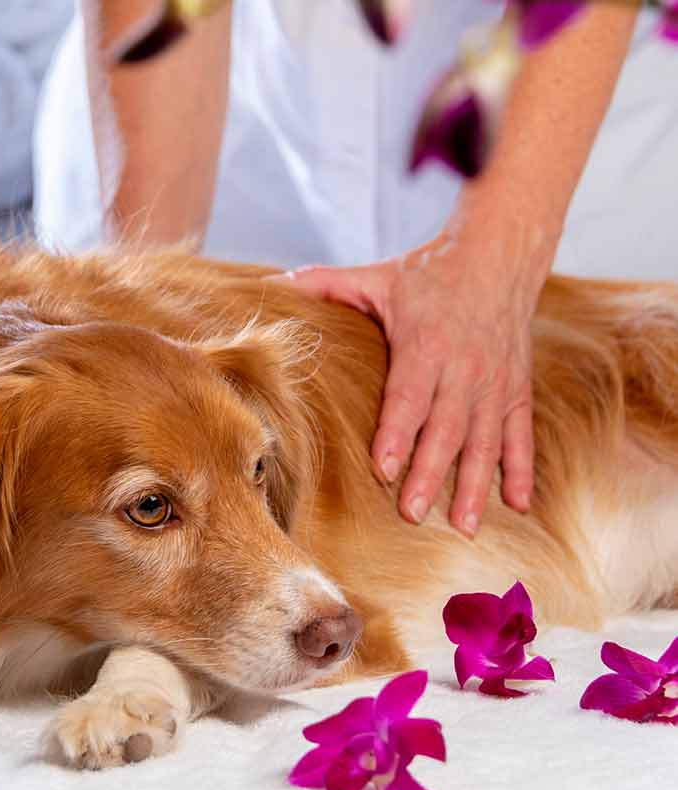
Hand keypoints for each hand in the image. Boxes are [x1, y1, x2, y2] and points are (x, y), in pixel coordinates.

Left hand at [282, 224, 548, 536]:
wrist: (499, 255)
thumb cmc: (429, 272)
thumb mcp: (377, 277)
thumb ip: (327, 285)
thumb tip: (274, 283)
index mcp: (424, 344)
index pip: (408, 397)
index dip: (396, 434)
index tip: (382, 470)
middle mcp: (464, 368)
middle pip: (445, 429)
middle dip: (430, 474)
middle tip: (411, 514)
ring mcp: (494, 382)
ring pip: (485, 441)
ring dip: (475, 486)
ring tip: (463, 527)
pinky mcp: (517, 389)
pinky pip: (521, 435)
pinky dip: (522, 470)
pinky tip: (518, 505)